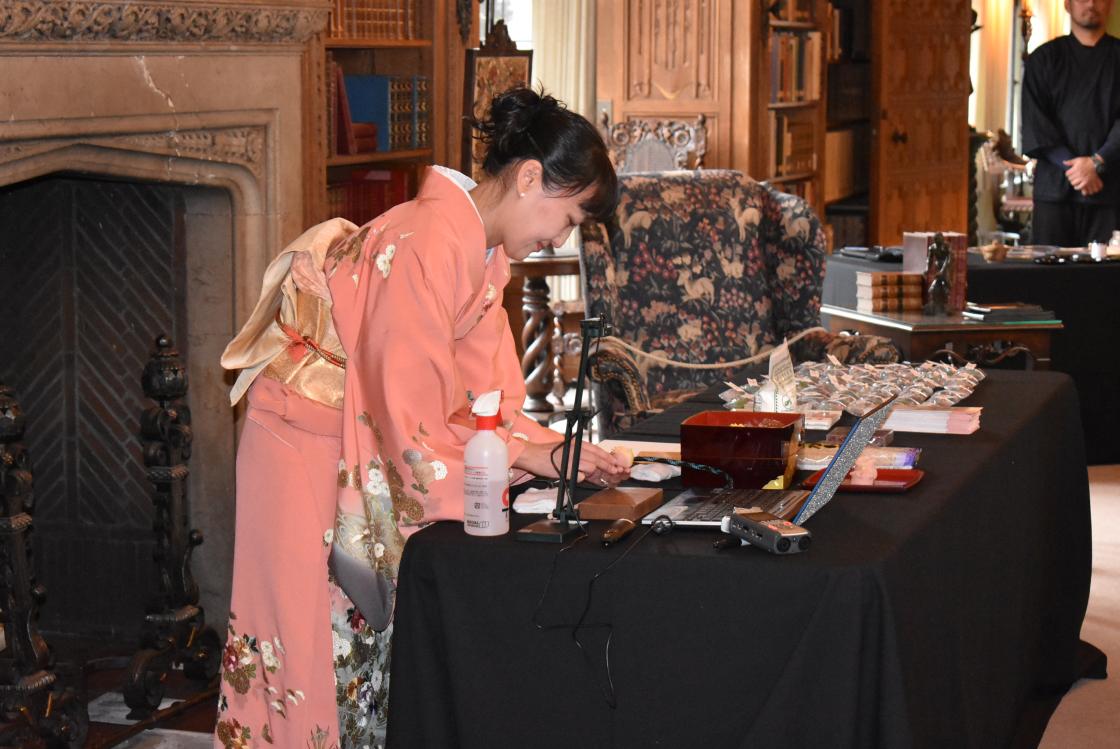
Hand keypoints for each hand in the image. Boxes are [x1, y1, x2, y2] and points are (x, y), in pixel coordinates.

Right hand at [512, 439, 629, 485]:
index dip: (609, 457)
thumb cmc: (547, 454)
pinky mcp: (566, 468)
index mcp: (577, 444)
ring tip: (608, 476)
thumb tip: (593, 464)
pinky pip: (580, 474)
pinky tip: (587, 479)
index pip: (597, 450)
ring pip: (592, 465)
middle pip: (598, 458)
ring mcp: (571, 458)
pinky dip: (584, 477)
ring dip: (601, 472)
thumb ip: (580, 455)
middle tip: (618, 470)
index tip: (617, 463)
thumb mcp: (567, 450)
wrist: (533, 455)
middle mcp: (576, 449)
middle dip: (610, 465)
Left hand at [1064, 157, 1102, 193]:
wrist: (1096, 164)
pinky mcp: (1086, 181)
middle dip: (1071, 177)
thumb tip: (1063, 162)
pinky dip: (1077, 187)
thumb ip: (1070, 162)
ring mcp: (1083, 178)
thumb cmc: (1087, 161)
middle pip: (1069, 179)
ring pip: (1073, 183)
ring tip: (1075, 180)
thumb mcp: (1078, 159)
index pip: (1067, 174)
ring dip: (1073, 182)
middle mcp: (1079, 173)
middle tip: (1074, 176)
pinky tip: (1076, 186)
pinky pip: (1079, 187)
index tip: (1070, 172)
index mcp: (1076, 168)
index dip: (1068, 173)